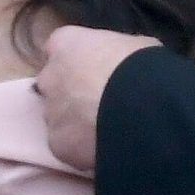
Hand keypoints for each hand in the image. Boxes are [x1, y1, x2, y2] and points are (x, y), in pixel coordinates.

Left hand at [35, 25, 159, 170]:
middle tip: (101, 105)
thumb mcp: (135, 47)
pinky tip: (106, 151)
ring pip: (59, 118)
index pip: (62, 50)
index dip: (79, 64)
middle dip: (73, 94)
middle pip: (55, 85)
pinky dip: (82, 151)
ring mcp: (50, 111)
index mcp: (65, 43)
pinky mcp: (57, 143)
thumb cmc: (144, 67)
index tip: (96, 74)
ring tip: (108, 132)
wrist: (145, 110)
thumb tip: (121, 65)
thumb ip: (115, 55)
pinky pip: (67, 147)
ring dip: (77, 124)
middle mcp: (49, 76)